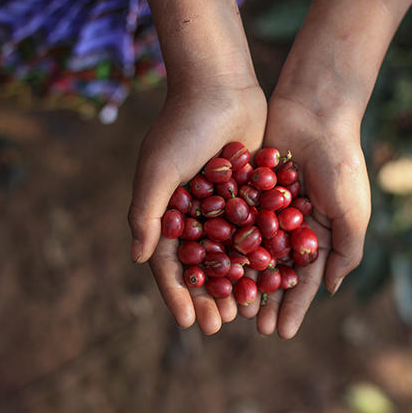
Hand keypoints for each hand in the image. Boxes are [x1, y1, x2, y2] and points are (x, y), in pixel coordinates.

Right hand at [129, 83, 266, 333]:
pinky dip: (263, 256)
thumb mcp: (158, 170)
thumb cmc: (181, 126)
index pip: (170, 264)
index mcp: (167, 213)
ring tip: (247, 314)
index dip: (178, 294)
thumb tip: (138, 258)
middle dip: (210, 298)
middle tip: (221, 326)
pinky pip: (257, 233)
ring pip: (233, 256)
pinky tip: (273, 280)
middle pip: (203, 267)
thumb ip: (146, 213)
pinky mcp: (251, 194)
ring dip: (238, 285)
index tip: (189, 322)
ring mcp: (224, 207)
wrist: (220, 86)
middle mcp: (195, 215)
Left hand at [243, 95, 370, 338]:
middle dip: (265, 299)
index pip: (305, 280)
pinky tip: (212, 267)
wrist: (316, 113)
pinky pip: (234, 223)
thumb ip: (345, 252)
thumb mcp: (351, 213)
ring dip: (241, 280)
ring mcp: (269, 210)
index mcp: (320, 235)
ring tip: (229, 305)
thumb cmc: (341, 164)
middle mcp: (293, 227)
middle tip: (250, 326)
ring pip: (251, 253)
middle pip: (276, 271)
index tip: (281, 333)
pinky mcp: (248, 191)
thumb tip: (330, 289)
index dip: (294, 306)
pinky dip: (224, 245)